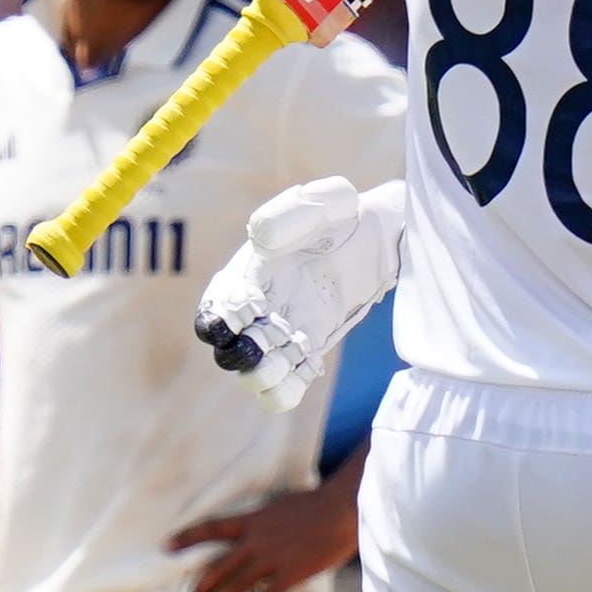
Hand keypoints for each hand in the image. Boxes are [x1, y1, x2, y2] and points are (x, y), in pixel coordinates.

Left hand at [166, 485, 356, 591]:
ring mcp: (271, 559)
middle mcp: (256, 541)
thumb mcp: (281, 506)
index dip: (188, 537)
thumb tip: (255, 527)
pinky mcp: (289, 574)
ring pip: (236, 585)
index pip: (213, 528)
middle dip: (201, 585)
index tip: (167, 546)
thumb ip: (264, 519)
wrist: (341, 510)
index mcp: (253, 520)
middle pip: (218, 566)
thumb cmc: (315, 503)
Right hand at [194, 177, 404, 411]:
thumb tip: (260, 238)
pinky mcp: (307, 351)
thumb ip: (288, 216)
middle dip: (249, 353)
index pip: (212, 319)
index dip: (225, 323)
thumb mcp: (322, 201)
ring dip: (269, 375)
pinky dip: (290, 387)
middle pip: (227, 356)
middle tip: (281, 331)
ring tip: (297, 349)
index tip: (256, 307)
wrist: (378, 236)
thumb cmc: (342, 214)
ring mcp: (281, 335)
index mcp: (242, 279)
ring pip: (254, 379)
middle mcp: (255, 313)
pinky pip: (285, 389)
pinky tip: (309, 362)